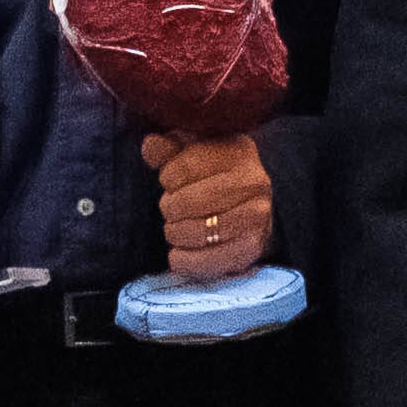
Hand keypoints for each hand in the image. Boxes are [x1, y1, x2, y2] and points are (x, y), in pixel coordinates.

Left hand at [143, 130, 270, 284]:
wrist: (252, 209)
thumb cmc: (214, 176)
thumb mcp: (192, 154)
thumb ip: (167, 149)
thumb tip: (150, 144)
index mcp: (238, 151)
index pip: (182, 168)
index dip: (167, 178)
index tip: (172, 182)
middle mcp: (254, 182)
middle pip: (186, 202)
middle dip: (170, 208)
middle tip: (174, 209)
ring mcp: (257, 217)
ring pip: (196, 232)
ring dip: (176, 233)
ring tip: (178, 228)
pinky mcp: (252, 248)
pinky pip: (206, 262)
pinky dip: (184, 260)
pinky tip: (180, 252)